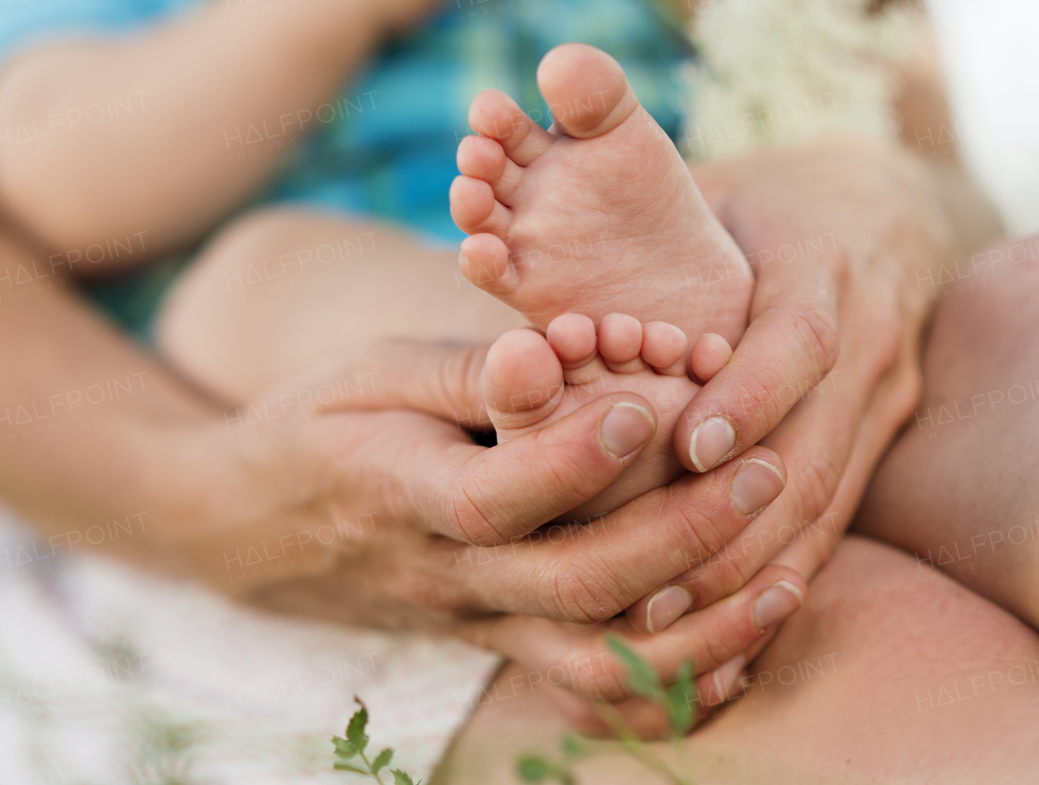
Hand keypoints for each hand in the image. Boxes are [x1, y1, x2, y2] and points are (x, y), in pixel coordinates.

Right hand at [155, 339, 803, 709]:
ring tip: (788, 578)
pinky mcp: (494, 642)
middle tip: (766, 472)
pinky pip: (586, 688)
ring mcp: (472, 622)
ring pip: (595, 663)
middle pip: (574, 587)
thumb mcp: (369, 375)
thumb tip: (543, 349)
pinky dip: (669, 683)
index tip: (655, 402)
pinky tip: (737, 643)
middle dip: (685, 536)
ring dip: (702, 634)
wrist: (250, 524)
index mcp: (402, 494)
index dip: (579, 458)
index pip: (499, 496)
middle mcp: (444, 575)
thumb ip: (463, 374)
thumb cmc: (318, 428)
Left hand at [654, 137, 950, 615]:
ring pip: (829, 497)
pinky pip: (839, 515)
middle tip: (654, 575)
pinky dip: (783, 567)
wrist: (885, 210)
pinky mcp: (883, 439)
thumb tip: (519, 300)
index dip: (748, 397)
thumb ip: (632, 247)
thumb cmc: (758, 205)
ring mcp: (887, 397)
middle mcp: (871, 338)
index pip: (800, 339)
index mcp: (822, 264)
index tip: (690, 448)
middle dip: (737, 518)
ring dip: (752, 563)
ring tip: (669, 613)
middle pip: (816, 443)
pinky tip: (727, 619)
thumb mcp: (706, 197)